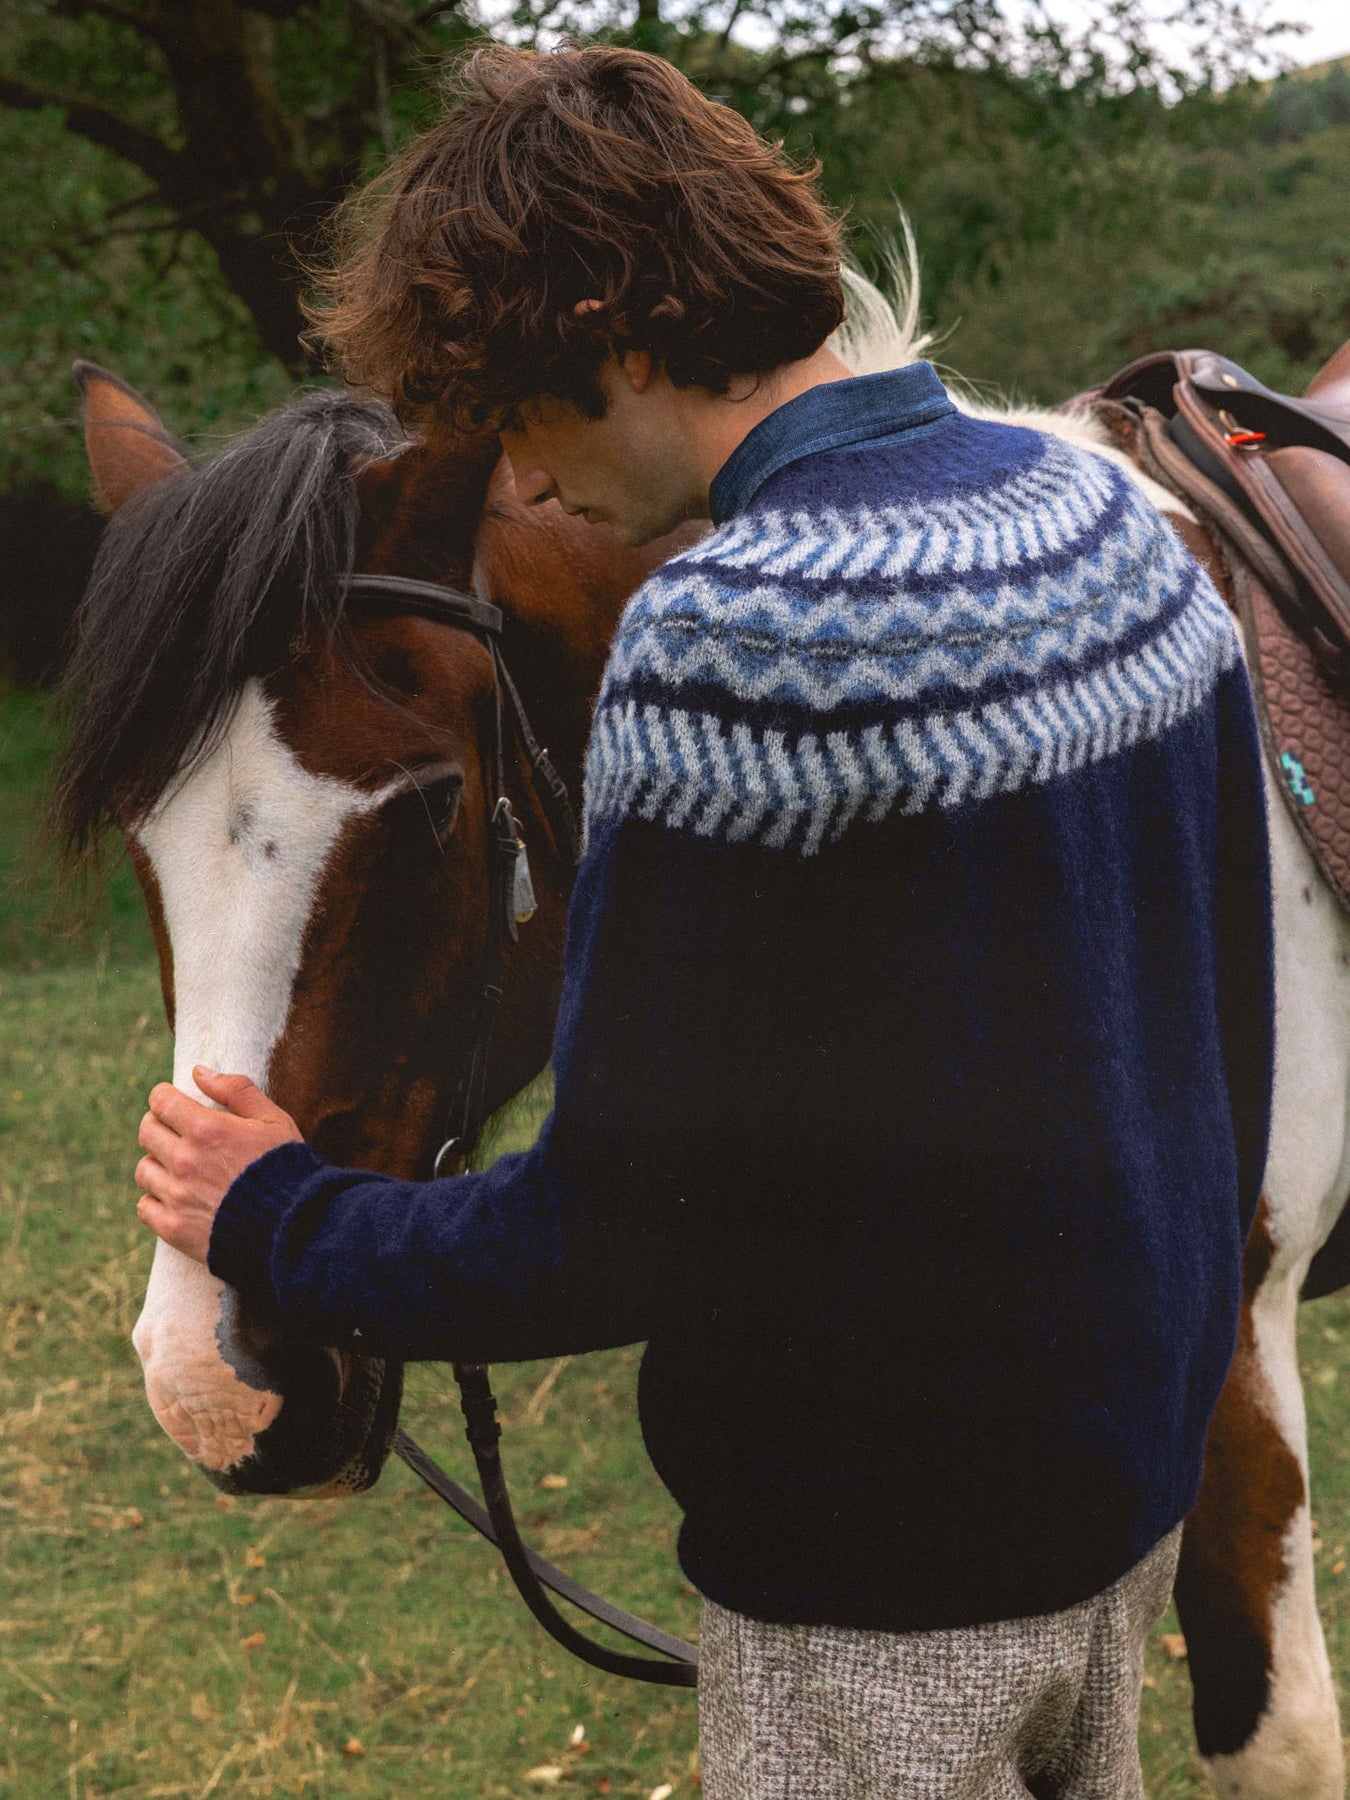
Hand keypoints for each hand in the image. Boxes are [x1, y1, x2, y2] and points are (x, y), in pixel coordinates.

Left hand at [136, 1067, 301, 1263]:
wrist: (295, 1227)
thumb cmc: (288, 1168)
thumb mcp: (273, 1120)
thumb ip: (236, 1090)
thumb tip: (199, 1072)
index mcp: (207, 1129)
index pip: (161, 1102)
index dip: (164, 1097)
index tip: (172, 1102)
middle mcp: (185, 1160)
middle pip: (146, 1132)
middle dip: (159, 1126)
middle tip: (176, 1132)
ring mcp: (177, 1196)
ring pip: (144, 1169)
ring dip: (158, 1164)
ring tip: (180, 1168)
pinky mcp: (175, 1228)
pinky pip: (144, 1207)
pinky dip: (155, 1200)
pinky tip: (177, 1197)